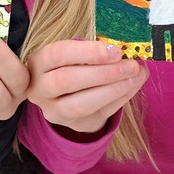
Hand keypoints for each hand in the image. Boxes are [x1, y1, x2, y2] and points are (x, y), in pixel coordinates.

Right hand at [26, 40, 147, 136]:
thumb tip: (126, 48)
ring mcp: (55, 111)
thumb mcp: (73, 52)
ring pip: (80, 104)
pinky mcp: (75, 125)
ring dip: (113, 89)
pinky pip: (100, 114)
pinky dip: (121, 98)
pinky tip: (133, 85)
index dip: (87, 52)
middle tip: (131, 65)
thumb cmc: (72, 64)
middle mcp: (40, 89)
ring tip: (136, 75)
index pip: (58, 54)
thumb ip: (94, 49)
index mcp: (38, 63)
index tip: (115, 50)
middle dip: (103, 73)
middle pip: (66, 81)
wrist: (66, 95)